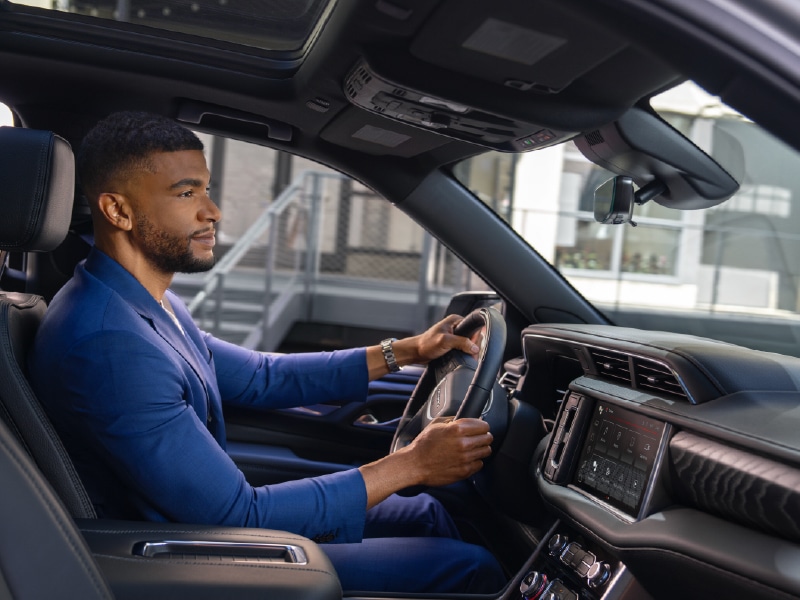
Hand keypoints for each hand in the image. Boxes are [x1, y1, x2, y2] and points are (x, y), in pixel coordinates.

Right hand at [358, 417, 491, 508]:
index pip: (484, 426)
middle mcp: (464, 444)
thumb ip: (453, 420)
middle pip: (488, 438)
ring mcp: (465, 459)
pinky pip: (479, 464)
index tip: (480, 428)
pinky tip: (467, 459)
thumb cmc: (423, 445)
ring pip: (486, 451)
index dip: (482, 426)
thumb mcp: (436, 424)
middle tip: (476, 438)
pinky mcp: (464, 471)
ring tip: (472, 449)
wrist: (415, 464)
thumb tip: (466, 419)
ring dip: (480, 449)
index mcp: (457, 429)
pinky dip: (475, 461)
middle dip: (483, 437)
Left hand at [409, 314, 480, 363]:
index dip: (475, 337)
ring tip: (465, 357)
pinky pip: (462, 349)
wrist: (416, 353)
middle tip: (470, 354)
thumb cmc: (426, 344)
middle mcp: (455, 326)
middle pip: (472, 336)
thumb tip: (475, 348)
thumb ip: (461, 342)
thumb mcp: (445, 341)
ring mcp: (454, 336)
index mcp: (455, 320)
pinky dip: (463, 354)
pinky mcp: (452, 344)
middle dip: (472, 346)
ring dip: (468, 351)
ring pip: (468, 344)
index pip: (473, 327)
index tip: (474, 347)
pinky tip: (461, 358)